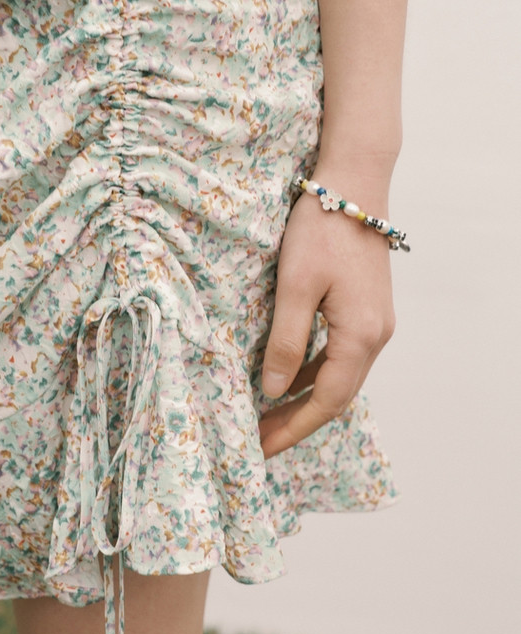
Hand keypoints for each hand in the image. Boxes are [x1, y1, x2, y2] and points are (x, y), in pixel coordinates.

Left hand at [259, 176, 395, 457]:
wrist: (354, 183)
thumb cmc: (321, 230)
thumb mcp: (295, 287)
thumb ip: (286, 342)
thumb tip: (273, 391)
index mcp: (361, 336)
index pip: (326, 401)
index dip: (293, 429)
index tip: (262, 449)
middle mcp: (375, 336)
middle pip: (336, 395)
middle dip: (296, 421)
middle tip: (258, 440)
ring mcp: (374, 323)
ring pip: (339, 377)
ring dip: (304, 399)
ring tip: (267, 416)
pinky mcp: (365, 309)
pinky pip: (339, 355)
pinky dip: (312, 373)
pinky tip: (287, 378)